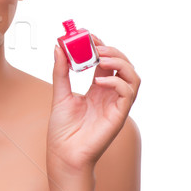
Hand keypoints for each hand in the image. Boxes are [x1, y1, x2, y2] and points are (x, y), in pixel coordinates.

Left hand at [48, 35, 140, 172]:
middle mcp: (109, 95)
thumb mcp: (59, 93)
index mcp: (97, 89)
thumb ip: (60, 71)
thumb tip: (58, 47)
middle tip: (94, 44)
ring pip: (133, 77)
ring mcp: (115, 105)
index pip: (106, 61)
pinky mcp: (119, 116)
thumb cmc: (62, 129)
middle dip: (111, 51)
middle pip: (123, 66)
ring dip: (119, 62)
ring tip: (101, 58)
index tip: (87, 35)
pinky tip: (98, 81)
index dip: (100, 46)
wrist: (63, 154)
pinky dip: (116, 82)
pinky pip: (128, 93)